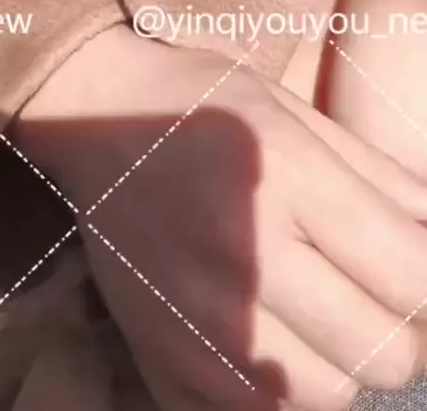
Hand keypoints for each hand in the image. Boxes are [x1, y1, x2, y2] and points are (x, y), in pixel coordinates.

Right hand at [16, 27, 426, 409]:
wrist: (91, 116)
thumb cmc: (206, 104)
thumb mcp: (302, 116)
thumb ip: (389, 185)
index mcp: (286, 178)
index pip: (413, 278)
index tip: (409, 262)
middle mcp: (243, 260)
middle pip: (382, 355)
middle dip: (395, 325)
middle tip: (364, 287)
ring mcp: (196, 324)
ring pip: (326, 400)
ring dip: (337, 363)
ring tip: (309, 310)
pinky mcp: (160, 363)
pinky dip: (274, 390)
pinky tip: (260, 335)